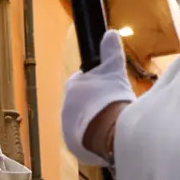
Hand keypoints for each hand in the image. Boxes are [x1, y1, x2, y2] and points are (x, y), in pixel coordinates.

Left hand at [61, 30, 135, 165]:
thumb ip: (111, 53)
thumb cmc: (109, 98)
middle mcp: (65, 108)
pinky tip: (105, 137)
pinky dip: (92, 137)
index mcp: (72, 88)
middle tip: (110, 106)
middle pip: (80, 103)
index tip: (104, 85)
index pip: (79, 81)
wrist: (106, 132)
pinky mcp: (73, 145)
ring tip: (109, 123)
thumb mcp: (114, 71)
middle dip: (93, 104)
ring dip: (92, 122)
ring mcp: (67, 128)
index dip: (92, 82)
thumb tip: (111, 33)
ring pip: (80, 122)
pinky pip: (82, 139)